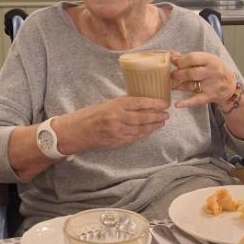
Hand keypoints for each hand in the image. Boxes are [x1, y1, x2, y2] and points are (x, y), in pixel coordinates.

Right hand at [54, 96, 168, 152]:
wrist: (76, 130)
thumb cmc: (91, 114)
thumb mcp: (107, 103)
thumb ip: (123, 104)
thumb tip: (142, 101)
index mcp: (115, 105)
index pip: (139, 103)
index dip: (154, 103)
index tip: (164, 103)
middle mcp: (117, 118)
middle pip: (143, 117)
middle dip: (157, 116)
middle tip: (166, 115)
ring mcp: (117, 131)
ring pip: (140, 129)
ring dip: (153, 126)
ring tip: (161, 123)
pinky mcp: (116, 141)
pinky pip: (134, 138)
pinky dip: (143, 134)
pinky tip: (150, 131)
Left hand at [170, 51, 235, 107]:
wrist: (231, 86)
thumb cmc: (216, 70)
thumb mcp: (208, 60)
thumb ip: (191, 58)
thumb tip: (172, 54)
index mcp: (211, 60)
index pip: (192, 58)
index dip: (180, 61)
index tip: (175, 63)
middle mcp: (212, 72)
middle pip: (190, 73)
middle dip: (178, 74)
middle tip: (172, 75)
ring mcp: (210, 85)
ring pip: (190, 85)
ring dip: (178, 85)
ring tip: (173, 84)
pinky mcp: (209, 97)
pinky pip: (196, 100)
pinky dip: (186, 103)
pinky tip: (178, 104)